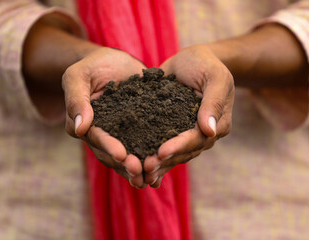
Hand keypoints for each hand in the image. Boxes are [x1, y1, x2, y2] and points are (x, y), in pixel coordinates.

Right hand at [62, 47, 146, 187]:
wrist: (116, 62)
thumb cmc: (94, 65)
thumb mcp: (79, 75)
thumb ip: (76, 99)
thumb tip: (79, 128)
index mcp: (85, 125)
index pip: (95, 138)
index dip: (108, 147)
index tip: (121, 155)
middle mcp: (101, 135)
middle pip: (111, 154)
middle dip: (125, 164)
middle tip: (140, 172)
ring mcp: (120, 136)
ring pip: (127, 157)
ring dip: (137, 168)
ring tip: (150, 177)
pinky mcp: (138, 132)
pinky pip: (143, 148)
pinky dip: (150, 159)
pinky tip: (161, 170)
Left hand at [143, 45, 234, 187]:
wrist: (194, 60)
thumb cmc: (206, 65)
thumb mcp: (214, 77)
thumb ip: (213, 101)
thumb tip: (209, 131)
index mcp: (217, 123)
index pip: (198, 139)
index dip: (179, 146)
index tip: (161, 152)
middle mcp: (203, 133)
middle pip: (185, 152)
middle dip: (165, 161)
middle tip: (146, 168)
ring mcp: (187, 133)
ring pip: (174, 154)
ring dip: (158, 164)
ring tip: (140, 172)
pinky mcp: (171, 129)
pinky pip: (163, 145)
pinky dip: (153, 156)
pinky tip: (139, 167)